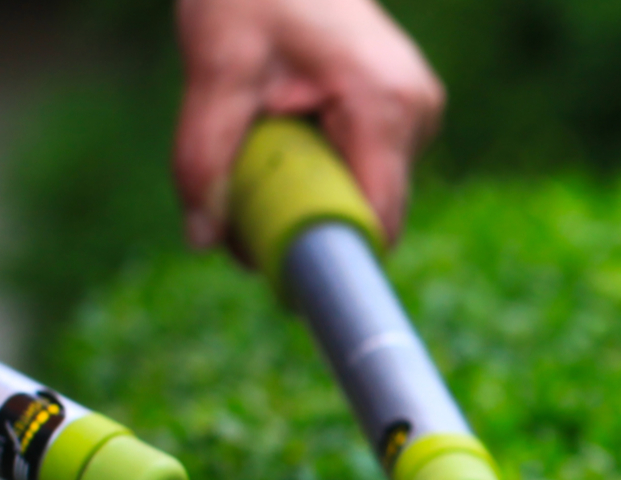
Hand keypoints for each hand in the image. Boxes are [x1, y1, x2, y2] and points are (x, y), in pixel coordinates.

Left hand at [173, 0, 443, 251]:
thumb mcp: (217, 69)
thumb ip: (205, 156)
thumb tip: (203, 239)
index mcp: (385, 105)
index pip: (376, 218)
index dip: (329, 255)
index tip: (275, 269)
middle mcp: (417, 111)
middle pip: (371, 211)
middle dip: (309, 223)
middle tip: (244, 207)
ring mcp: (418, 110)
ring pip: (368, 191)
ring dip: (312, 192)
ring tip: (263, 147)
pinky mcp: (405, 108)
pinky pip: (368, 165)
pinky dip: (323, 168)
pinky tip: (288, 133)